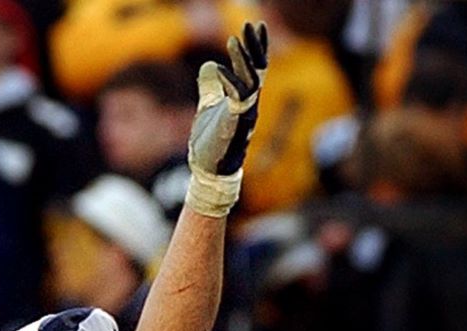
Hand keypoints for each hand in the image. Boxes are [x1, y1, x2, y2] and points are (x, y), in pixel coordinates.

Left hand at [185, 22, 268, 216]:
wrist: (208, 170)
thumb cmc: (211, 142)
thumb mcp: (208, 107)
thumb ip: (210, 87)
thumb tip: (209, 65)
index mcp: (245, 99)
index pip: (256, 68)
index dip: (257, 47)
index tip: (256, 25)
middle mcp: (249, 105)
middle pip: (258, 70)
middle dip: (255, 47)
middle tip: (250, 24)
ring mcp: (244, 115)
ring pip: (251, 82)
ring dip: (243, 60)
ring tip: (233, 39)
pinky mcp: (234, 125)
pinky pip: (236, 99)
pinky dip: (229, 82)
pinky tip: (219, 67)